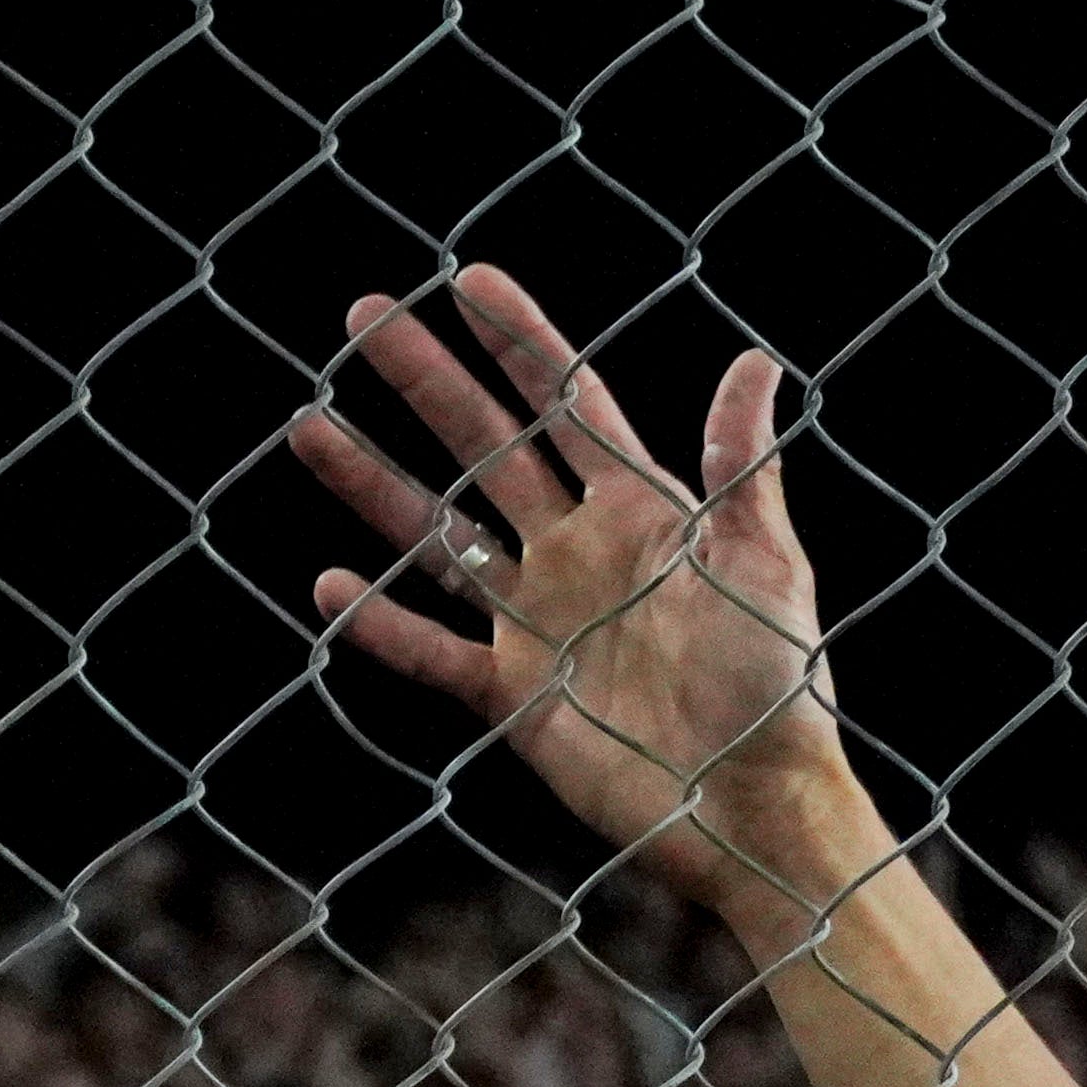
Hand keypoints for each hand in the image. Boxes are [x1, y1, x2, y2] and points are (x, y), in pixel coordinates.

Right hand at [289, 270, 859, 922]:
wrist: (752, 806)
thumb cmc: (777, 685)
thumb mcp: (763, 564)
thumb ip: (740, 466)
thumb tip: (756, 362)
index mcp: (639, 511)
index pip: (565, 405)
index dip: (519, 343)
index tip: (468, 280)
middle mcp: (576, 554)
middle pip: (485, 449)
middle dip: (425, 383)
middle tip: (362, 318)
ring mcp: (539, 624)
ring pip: (439, 537)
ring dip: (376, 485)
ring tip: (310, 427)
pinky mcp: (516, 698)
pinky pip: (434, 653)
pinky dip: (381, 626)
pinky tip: (329, 586)